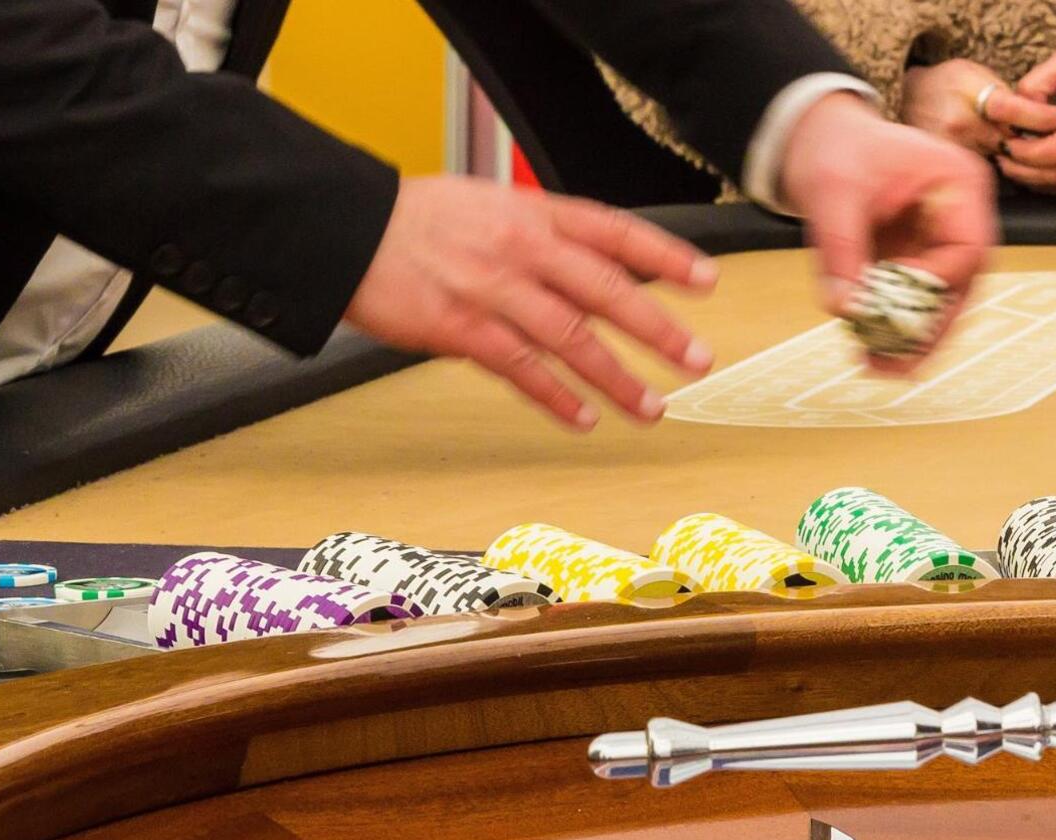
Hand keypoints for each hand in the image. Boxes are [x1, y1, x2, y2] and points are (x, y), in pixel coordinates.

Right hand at [344, 176, 716, 428]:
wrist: (349, 230)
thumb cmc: (419, 220)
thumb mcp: (492, 206)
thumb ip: (546, 237)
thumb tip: (599, 272)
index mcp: (534, 212)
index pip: (615, 230)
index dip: (664, 255)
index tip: (706, 281)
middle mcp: (522, 249)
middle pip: (605, 290)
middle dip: (657, 329)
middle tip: (696, 359)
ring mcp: (492, 290)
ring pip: (571, 338)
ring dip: (616, 378)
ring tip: (651, 406)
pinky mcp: (461, 330)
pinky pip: (521, 370)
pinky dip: (556, 398)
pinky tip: (583, 418)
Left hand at [778, 93, 998, 371]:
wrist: (818, 138)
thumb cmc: (835, 148)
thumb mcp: (832, 193)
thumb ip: (841, 249)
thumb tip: (844, 307)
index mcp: (960, 183)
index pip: (968, 247)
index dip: (936, 283)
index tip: (894, 304)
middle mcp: (960, 215)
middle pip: (962, 284)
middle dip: (930, 331)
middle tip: (898, 368)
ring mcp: (940, 241)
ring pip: (941, 302)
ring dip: (914, 339)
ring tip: (879, 369)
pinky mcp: (916, 260)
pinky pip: (914, 302)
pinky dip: (894, 328)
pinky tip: (870, 352)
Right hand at [899, 59, 1055, 156]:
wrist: (906, 99)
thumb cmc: (943, 83)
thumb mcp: (974, 74)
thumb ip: (1004, 95)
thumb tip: (1038, 115)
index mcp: (969, 99)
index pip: (1014, 110)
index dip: (1043, 117)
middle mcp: (960, 129)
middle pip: (1011, 142)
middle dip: (1034, 141)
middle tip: (1054, 137)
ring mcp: (953, 153)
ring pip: (1001, 161)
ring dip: (1018, 156)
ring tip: (1029, 148)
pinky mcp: (950, 168)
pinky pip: (984, 171)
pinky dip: (998, 165)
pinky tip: (1002, 157)